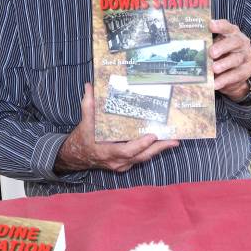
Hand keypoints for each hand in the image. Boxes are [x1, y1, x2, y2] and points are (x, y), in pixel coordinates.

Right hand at [54, 83, 179, 172]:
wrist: (77, 156)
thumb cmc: (82, 139)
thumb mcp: (84, 122)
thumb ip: (88, 104)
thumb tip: (89, 86)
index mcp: (107, 151)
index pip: (126, 151)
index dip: (140, 145)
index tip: (152, 136)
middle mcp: (117, 161)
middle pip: (141, 156)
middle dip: (159, 148)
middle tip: (174, 140)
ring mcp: (122, 164)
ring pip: (143, 158)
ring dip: (159, 150)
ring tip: (174, 140)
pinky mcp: (126, 164)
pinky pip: (141, 158)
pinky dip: (152, 150)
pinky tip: (162, 142)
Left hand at [209, 19, 250, 101]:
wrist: (235, 74)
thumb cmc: (222, 55)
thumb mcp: (215, 47)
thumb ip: (208, 44)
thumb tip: (190, 47)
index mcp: (232, 33)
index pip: (227, 27)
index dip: (220, 26)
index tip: (210, 25)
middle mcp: (241, 42)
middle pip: (235, 42)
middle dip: (222, 47)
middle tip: (211, 53)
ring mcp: (246, 56)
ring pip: (236, 59)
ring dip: (224, 64)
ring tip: (214, 69)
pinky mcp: (248, 70)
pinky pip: (237, 75)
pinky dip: (225, 79)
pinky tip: (215, 83)